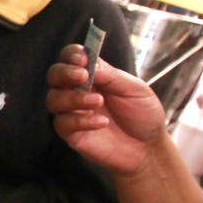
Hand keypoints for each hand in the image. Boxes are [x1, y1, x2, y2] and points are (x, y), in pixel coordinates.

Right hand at [45, 45, 167, 174]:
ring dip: (73, 98)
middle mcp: (77, 91)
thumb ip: (112, 76)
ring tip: (98, 101)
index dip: (71, 55)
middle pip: (54, 75)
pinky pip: (62, 124)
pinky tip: (101, 123)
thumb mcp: (135, 89)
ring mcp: (72, 112)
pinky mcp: (72, 134)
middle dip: (64, 73)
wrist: (149, 147)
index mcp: (92, 75)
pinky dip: (80, 121)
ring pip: (53, 99)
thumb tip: (90, 62)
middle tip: (83, 76)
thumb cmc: (142, 114)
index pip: (71, 58)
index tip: (82, 59)